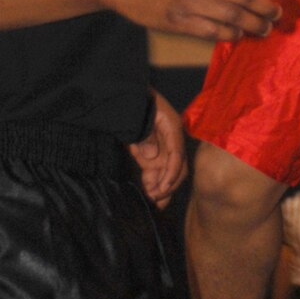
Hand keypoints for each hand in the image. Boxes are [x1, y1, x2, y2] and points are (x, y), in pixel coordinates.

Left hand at [129, 91, 187, 208]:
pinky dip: (153, 183)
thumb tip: (152, 156)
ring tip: (152, 203)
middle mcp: (171, 140)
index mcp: (171, 127)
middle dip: (168, 184)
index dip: (172, 173)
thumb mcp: (136, 116)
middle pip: (178, 166)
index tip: (162, 188)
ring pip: (168, 172)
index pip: (177, 154)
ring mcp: (161, 148)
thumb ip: (145, 135)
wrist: (121, 95)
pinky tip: (148, 195)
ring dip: (162, 188)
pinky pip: (156, 171)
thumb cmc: (130, 102)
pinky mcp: (151, 153)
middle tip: (155, 200)